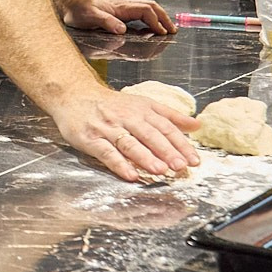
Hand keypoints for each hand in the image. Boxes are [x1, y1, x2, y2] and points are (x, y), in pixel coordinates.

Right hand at [50, 90, 199, 180]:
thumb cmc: (111, 104)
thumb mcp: (142, 104)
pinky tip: (130, 175)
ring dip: (145, 157)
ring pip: (129, 143)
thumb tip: (197, 125)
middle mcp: (126, 117)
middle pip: (149, 135)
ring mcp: (107, 128)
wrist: (74, 95)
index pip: (165, 127)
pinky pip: (106, 153)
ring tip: (160, 171)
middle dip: (166, 151)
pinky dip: (119, 164)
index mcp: (141, 110)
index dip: (180, 144)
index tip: (194, 159)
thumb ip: (170, 116)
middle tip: (180, 166)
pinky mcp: (90, 139)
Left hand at [63, 0, 175, 34]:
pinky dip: (150, 17)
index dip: (156, 21)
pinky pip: (140, 11)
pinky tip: (150, 25)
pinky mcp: (119, 10)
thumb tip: (121, 29)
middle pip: (151, 7)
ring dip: (159, 16)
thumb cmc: (79, 10)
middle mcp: (124, 5)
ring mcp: (123, 7)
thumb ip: (106, 22)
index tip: (162, 32)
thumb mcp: (90, 17)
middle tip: (173, 29)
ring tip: (167, 27)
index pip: (146, 11)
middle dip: (164, 17)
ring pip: (147, 7)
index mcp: (121, 7)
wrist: (71, 2)